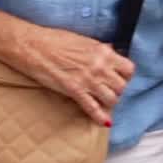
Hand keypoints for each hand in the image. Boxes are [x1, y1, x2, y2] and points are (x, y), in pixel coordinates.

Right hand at [14, 24, 134, 126]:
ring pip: (112, 99)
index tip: (119, 78)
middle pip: (122, 86)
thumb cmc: (55, 40)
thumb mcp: (84, 40)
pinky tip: (104, 122)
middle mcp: (100, 66)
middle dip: (117, 90)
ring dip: (109, 102)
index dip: (125, 76)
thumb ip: (99, 49)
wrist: (33, 45)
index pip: (128, 69)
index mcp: (103, 51)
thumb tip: (111, 52)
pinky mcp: (74, 91)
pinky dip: (99, 117)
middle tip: (109, 91)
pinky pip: (93, 108)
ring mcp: (88, 80)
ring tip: (103, 101)